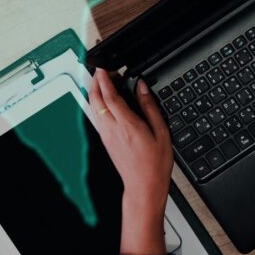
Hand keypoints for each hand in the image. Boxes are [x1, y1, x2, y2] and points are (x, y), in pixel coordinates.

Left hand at [89, 70, 172, 254]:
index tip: (103, 67)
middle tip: (101, 70)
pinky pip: (97, 117)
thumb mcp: (161, 132)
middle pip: (96, 101)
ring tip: (104, 81)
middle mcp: (112, 130)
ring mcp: (107, 136)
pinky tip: (106, 100)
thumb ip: (149, 107)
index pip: (110, 97)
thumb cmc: (155, 164)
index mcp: (127, 125)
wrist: (143, 187)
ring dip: (95, 92)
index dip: (104, 79)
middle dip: (95, 82)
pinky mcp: (106, 141)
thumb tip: (142, 87)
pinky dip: (98, 103)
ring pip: (94, 109)